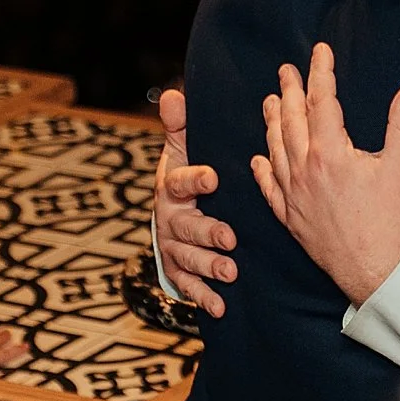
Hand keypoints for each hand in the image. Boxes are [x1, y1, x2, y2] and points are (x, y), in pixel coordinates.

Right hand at [155, 86, 237, 318]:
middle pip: (185, 227)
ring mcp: (172, 248)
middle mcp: (169, 219)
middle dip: (206, 232)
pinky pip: (187, 287)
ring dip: (208, 267)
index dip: (194, 179)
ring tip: (230, 271)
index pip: (180, 181)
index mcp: (172, 186)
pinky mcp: (178, 272)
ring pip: (187, 259)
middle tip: (229, 238)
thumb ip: (180, 126)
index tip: (214, 177)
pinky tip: (220, 306)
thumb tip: (173, 94)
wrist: (171, 215)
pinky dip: (203, 298)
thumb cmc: (184, 178)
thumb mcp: (181, 149)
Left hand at [250, 42, 399, 305]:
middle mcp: (305, 171)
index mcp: (330, 154)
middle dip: (290, 92)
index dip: (321, 73)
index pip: (323, 102)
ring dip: (272, 123)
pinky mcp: (292, 219)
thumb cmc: (390, 222)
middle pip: (293, 122)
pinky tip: (259, 159)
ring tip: (269, 102)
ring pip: (276, 150)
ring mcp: (294, 196)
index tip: (319, 51)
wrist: (375, 273)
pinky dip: (263, 171)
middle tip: (285, 71)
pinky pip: (270, 189)